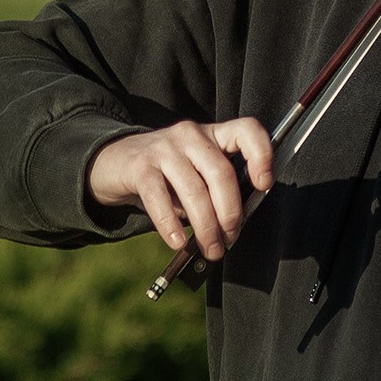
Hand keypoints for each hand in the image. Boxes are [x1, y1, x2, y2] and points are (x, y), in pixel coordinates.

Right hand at [87, 119, 273, 260]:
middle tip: (230, 239)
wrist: (116, 161)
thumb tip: (233, 227)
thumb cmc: (167, 174)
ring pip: (194, 190)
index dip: (261, 155)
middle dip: (230, 212)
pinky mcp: (140, 166)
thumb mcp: (196, 172)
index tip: (264, 185)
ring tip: (210, 250)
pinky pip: (160, 199)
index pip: (246, 130)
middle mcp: (191, 135)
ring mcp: (164, 148)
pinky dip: (171, 225)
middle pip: (221, 172)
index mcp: (213, 134)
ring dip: (206, 227)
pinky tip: (177, 242)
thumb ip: (217, 190)